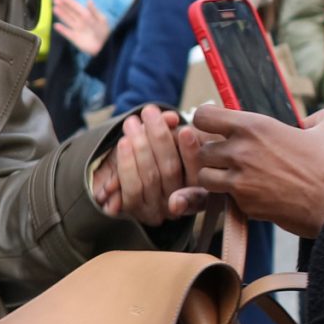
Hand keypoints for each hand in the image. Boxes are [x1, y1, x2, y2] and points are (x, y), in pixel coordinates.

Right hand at [52, 0, 110, 57]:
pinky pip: (66, 32)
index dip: (69, 1)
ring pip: (67, 20)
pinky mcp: (74, 38)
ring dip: (61, 14)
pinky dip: (61, 29)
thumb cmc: (104, 32)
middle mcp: (80, 21)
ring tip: (54, 8)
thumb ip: (93, 10)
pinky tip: (56, 25)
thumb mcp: (101, 20)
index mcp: (87, 15)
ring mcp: (76, 29)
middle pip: (70, 12)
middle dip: (62, 6)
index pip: (76, 6)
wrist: (104, 47)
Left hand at [89, 104, 203, 226]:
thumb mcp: (178, 144)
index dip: (191, 152)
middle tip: (149, 111)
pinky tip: (124, 143)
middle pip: (171, 170)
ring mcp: (157, 211)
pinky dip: (127, 164)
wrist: (136, 176)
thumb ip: (176, 131)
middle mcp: (180, 204)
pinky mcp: (136, 211)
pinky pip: (131, 188)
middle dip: (158, 138)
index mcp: (199, 190)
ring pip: (150, 178)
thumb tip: (171, 118)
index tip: (185, 130)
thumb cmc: (166, 155)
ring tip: (132, 122)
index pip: (197, 171)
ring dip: (140, 146)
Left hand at [168, 102, 323, 239]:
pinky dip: (232, 197)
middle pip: (201, 150)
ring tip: (236, 175)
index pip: (204, 116)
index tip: (217, 125)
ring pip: (204, 178)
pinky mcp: (246, 207)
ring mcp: (240, 183)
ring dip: (215, 176)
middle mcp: (240, 153)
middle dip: (211, 152)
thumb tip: (310, 121)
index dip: (207, 120)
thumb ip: (313, 118)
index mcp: (255, 126)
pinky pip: (225, 199)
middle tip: (229, 155)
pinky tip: (253, 192)